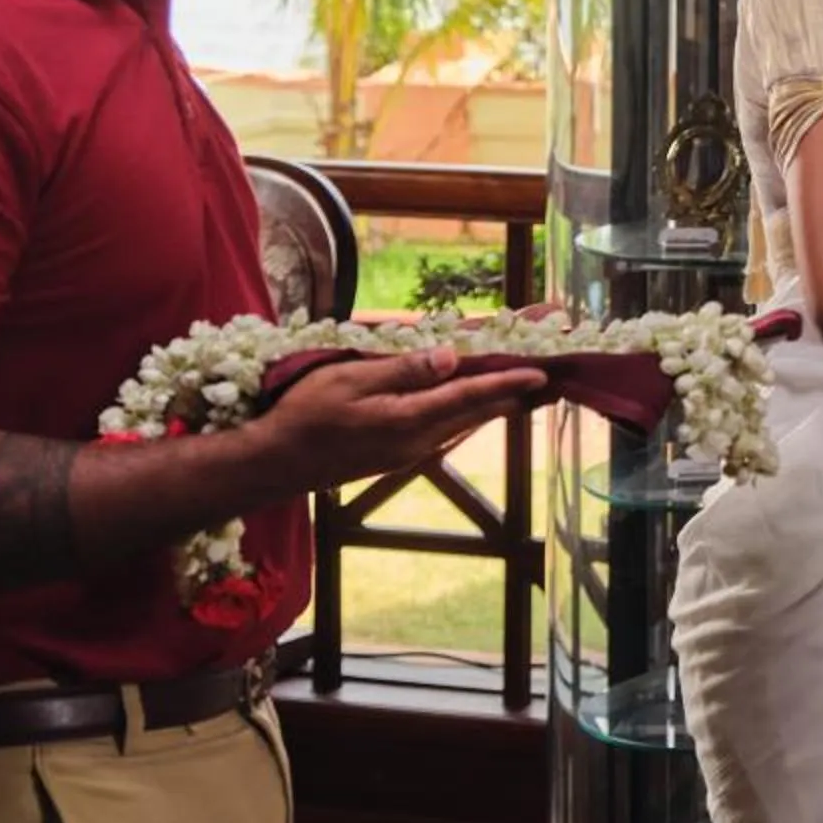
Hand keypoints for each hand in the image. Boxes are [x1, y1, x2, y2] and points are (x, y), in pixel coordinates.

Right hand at [255, 349, 547, 489]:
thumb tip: (452, 358)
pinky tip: (474, 404)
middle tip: (545, 379)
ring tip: (521, 388)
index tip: (541, 373)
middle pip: (475, 413)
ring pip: (461, 424)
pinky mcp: (398, 456)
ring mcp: (408, 453)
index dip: (507, 382)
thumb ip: (403, 370)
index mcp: (409, 420)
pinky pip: (443, 431)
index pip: (470, 397)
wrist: (277, 463)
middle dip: (511, 394)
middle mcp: (418, 442)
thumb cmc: (306, 413)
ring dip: (491, 405)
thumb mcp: (350, 379)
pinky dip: (465, 414)